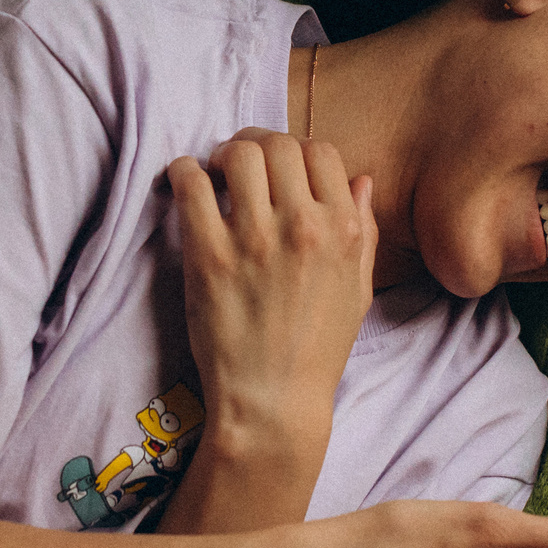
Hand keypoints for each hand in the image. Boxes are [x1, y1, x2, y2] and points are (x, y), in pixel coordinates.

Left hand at [168, 129, 375, 465]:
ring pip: (237, 154)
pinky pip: (191, 185)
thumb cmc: (317, 351)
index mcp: (344, 231)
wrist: (274, 403)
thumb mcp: (359, 291)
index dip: (294, 151)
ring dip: (221, 155)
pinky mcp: (210, 256)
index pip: (321, 151)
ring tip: (212, 175)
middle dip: (255, 145)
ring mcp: (256, 240)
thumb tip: (360, 179)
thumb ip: (364, 231)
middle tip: (236, 164)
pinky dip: (183, 173)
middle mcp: (305, 227)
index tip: (275, 167)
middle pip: (278, 144)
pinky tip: (183, 185)